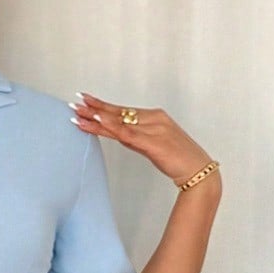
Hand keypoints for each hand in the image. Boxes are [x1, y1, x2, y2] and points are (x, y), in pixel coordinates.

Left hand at [70, 91, 216, 188]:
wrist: (198, 170)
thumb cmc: (178, 160)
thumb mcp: (153, 147)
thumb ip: (136, 139)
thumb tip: (118, 136)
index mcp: (155, 117)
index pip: (124, 111)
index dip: (104, 107)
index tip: (87, 102)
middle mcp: (154, 118)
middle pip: (119, 112)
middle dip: (95, 108)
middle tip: (76, 103)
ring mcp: (154, 129)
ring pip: (120, 121)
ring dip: (97, 117)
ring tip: (79, 114)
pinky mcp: (153, 142)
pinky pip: (127, 133)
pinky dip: (111, 127)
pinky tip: (98, 123)